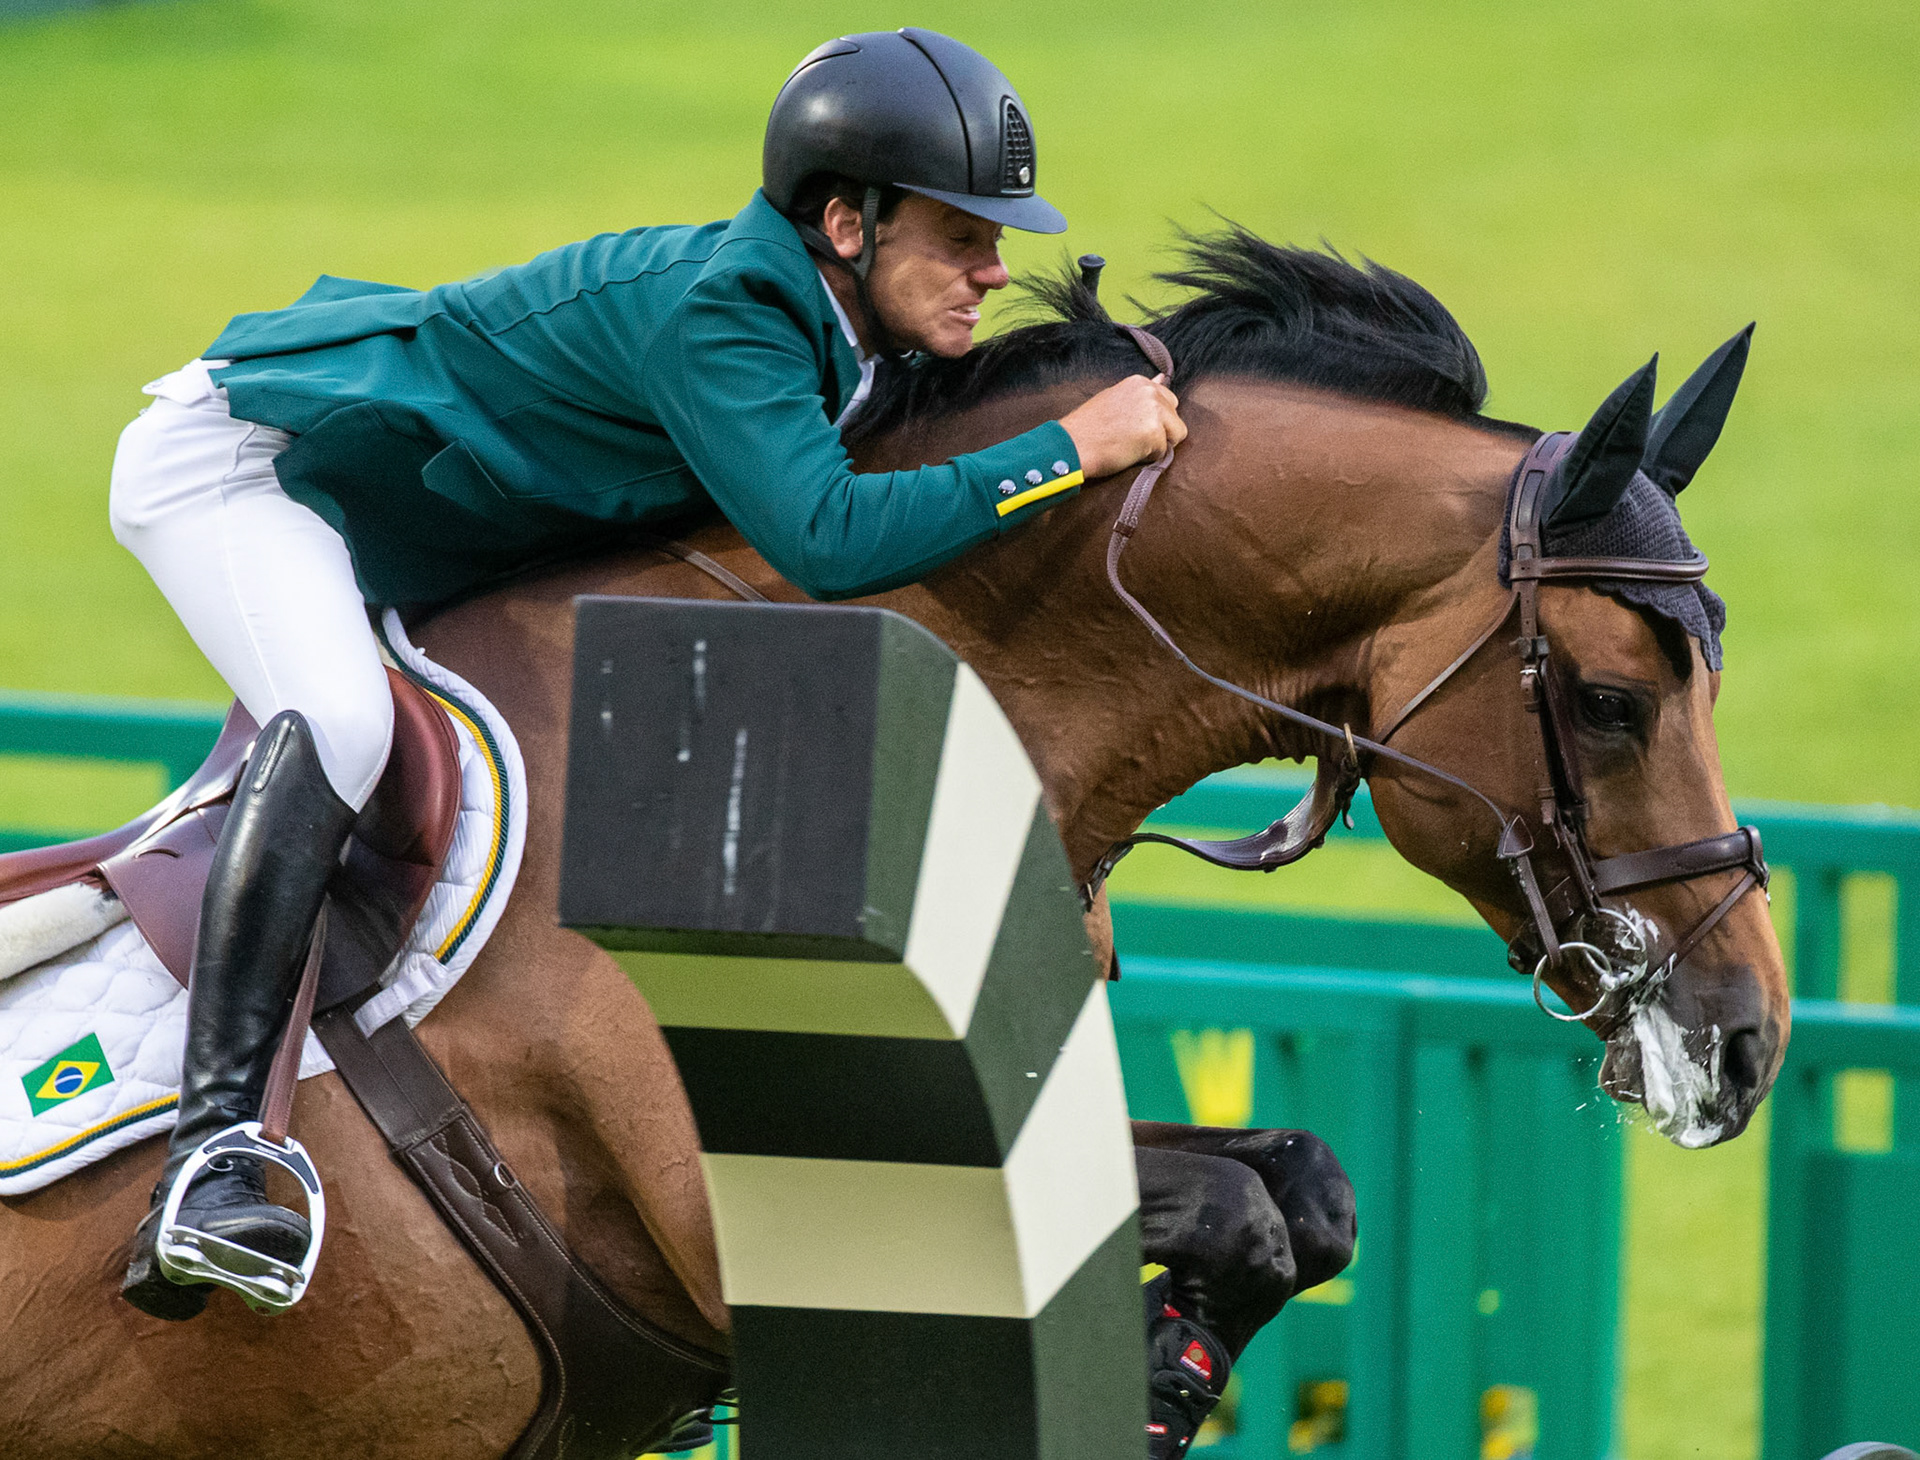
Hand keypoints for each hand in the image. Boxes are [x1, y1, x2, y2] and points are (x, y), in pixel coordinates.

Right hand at [1058, 374, 1186, 479]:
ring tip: (1131, 444)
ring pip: (1176, 434)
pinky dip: (1149, 457)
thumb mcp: (1115, 398)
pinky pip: (1164, 452)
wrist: (1073, 445)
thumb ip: (1141, 393)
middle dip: (1162, 430)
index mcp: (1140, 383)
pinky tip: (1128, 452)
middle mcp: (1150, 392)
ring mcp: (1154, 411)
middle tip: (1133, 437)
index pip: (1167, 400)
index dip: (1155, 418)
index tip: (1135, 426)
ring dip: (1158, 444)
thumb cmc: (1088, 427)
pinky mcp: (1154, 433)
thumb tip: (1162, 378)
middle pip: (1175, 417)